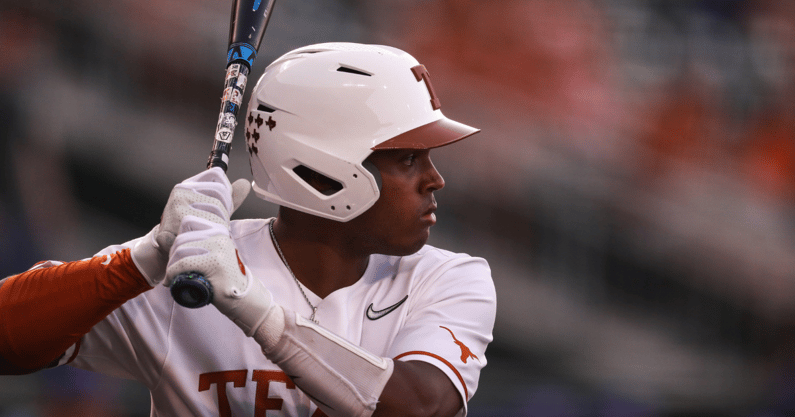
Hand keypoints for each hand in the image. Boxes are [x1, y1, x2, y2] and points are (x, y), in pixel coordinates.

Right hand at [131, 168, 250, 285]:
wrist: (170, 245)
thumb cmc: (195, 225)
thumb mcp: (213, 209)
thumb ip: (229, 197)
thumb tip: (245, 183)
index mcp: (190, 184)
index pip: (219, 179)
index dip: (227, 195)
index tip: (224, 208)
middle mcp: (181, 192)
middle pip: (219, 197)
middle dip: (225, 213)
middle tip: (220, 225)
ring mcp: (175, 207)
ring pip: (214, 213)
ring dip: (219, 226)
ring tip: (212, 232)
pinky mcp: (172, 224)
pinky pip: (204, 228)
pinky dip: (209, 236)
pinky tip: (204, 239)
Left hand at [165, 217, 279, 338]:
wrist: (243, 297)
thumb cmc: (224, 279)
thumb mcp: (216, 255)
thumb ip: (203, 245)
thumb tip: (176, 243)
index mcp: (219, 232)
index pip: (188, 222)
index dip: (176, 239)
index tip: (175, 255)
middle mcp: (220, 237)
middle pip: (181, 239)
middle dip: (171, 256)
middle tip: (171, 270)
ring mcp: (218, 249)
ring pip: (180, 251)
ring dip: (170, 266)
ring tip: (170, 277)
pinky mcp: (214, 263)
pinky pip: (183, 264)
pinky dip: (172, 273)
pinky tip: (170, 281)